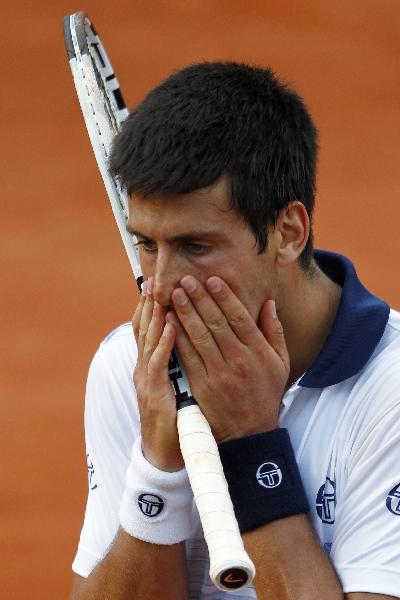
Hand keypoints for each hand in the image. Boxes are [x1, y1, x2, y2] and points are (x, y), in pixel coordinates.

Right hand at [132, 278, 182, 470]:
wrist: (164, 452)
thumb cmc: (174, 416)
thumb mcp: (175, 383)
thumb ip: (178, 359)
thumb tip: (185, 337)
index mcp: (152, 364)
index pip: (150, 328)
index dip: (152, 305)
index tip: (158, 282)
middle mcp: (146, 367)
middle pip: (145, 328)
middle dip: (150, 302)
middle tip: (155, 277)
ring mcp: (148, 380)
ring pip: (150, 341)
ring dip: (156, 316)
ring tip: (162, 291)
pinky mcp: (155, 393)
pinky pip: (159, 364)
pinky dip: (165, 344)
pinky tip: (172, 327)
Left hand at [168, 276, 289, 442]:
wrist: (249, 434)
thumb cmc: (265, 394)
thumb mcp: (281, 363)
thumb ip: (275, 332)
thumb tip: (269, 303)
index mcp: (257, 352)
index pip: (239, 318)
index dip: (225, 297)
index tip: (212, 280)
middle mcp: (237, 360)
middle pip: (215, 323)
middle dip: (199, 299)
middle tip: (185, 280)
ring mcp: (218, 373)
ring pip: (198, 337)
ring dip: (185, 313)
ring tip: (174, 294)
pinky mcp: (201, 385)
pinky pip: (187, 356)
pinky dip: (177, 337)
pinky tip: (169, 321)